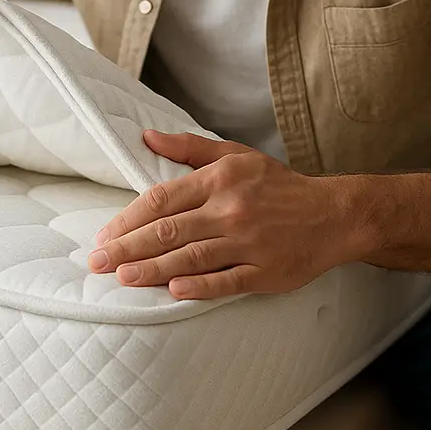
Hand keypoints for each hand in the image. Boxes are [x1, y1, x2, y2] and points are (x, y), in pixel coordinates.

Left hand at [88, 131, 364, 298]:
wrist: (333, 214)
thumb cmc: (278, 185)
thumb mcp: (235, 156)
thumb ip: (188, 148)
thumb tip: (146, 137)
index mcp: (219, 180)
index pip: (162, 199)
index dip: (128, 218)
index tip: (104, 235)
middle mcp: (230, 210)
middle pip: (169, 231)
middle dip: (128, 247)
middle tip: (97, 262)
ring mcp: (248, 243)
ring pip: (191, 257)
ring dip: (153, 270)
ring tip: (122, 278)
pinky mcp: (265, 272)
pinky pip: (227, 282)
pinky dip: (199, 287)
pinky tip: (173, 291)